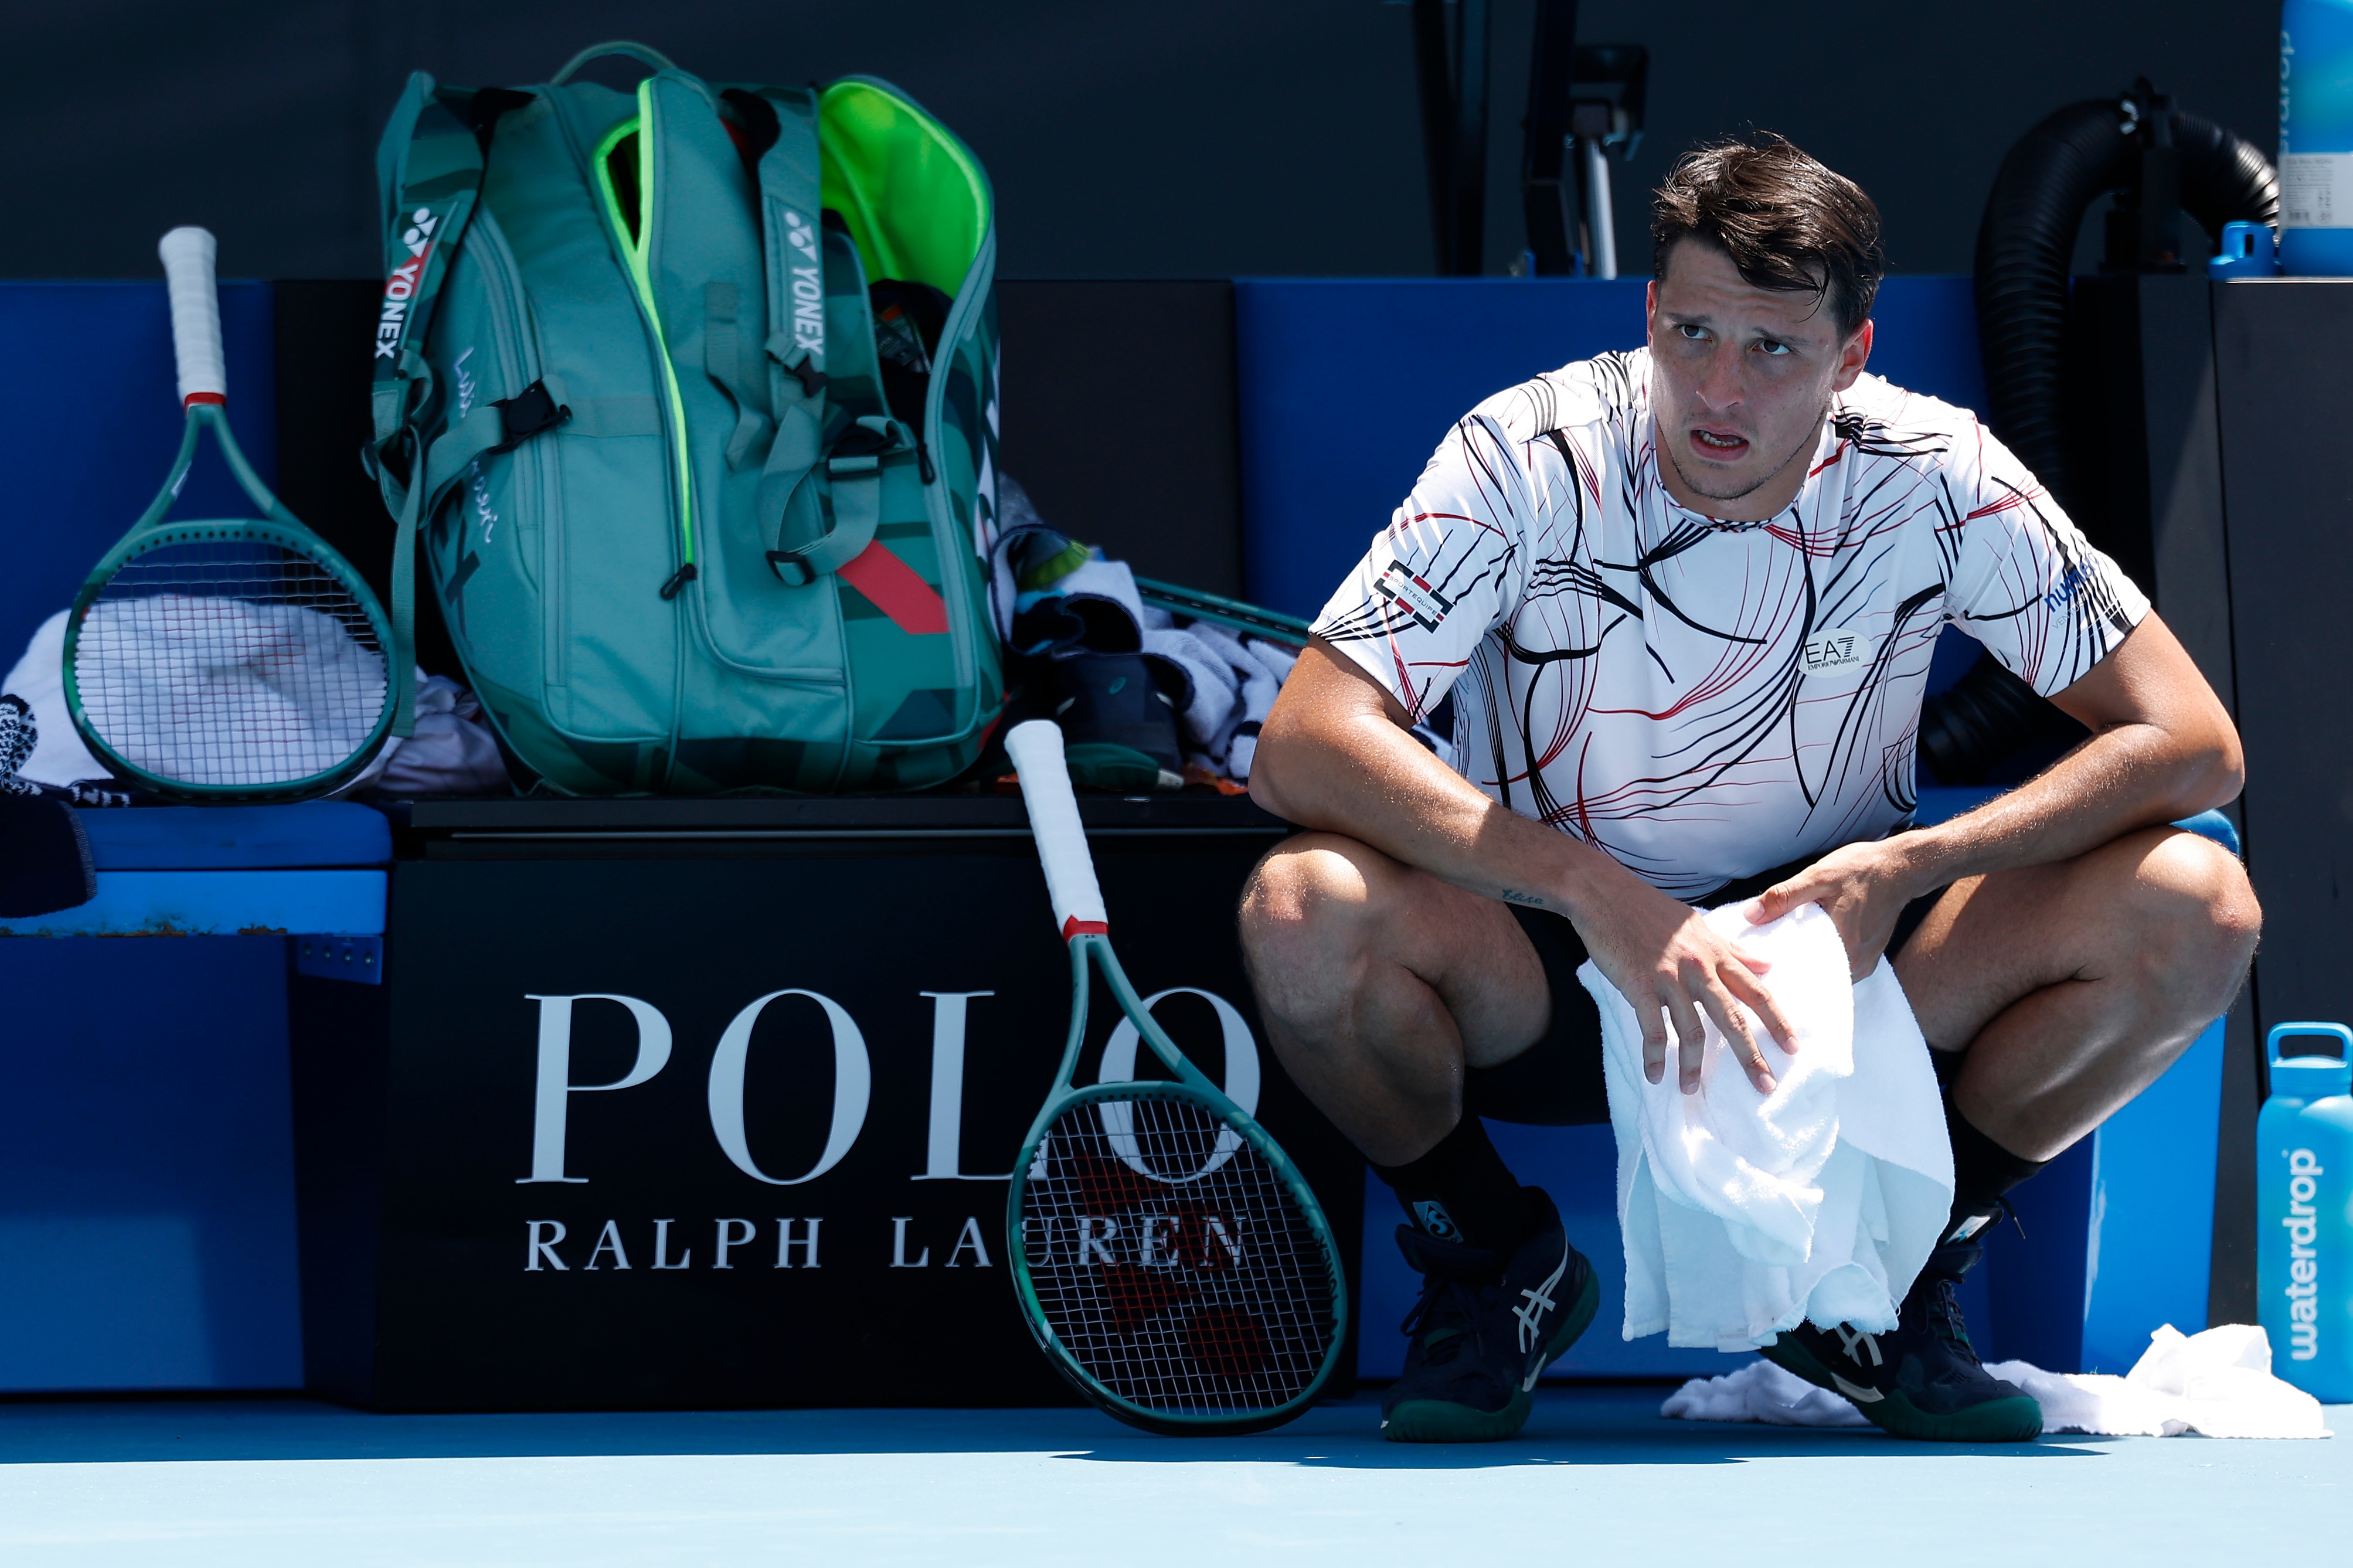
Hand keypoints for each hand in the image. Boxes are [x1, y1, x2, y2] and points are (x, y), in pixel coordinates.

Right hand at [1570, 866, 1796, 1095]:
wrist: (1604, 894)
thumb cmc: (1649, 909)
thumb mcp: (1698, 925)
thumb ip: (1733, 949)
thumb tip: (1768, 964)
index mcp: (1715, 953)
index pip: (1755, 991)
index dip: (1777, 1021)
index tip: (1793, 1049)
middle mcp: (1698, 968)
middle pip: (1732, 1018)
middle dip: (1751, 1056)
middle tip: (1765, 1087)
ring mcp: (1669, 978)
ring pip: (1691, 1031)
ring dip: (1692, 1066)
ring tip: (1691, 1090)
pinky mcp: (1639, 986)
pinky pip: (1651, 1030)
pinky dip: (1654, 1056)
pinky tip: (1654, 1075)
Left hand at [1744, 838, 1926, 979]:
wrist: (1900, 867)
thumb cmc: (1862, 869)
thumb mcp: (1818, 877)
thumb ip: (1784, 897)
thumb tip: (1751, 916)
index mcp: (1844, 949)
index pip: (1801, 972)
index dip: (1776, 969)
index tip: (1755, 963)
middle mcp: (1857, 964)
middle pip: (1812, 972)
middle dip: (1788, 964)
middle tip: (1760, 954)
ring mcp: (1865, 961)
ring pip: (1825, 967)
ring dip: (1805, 958)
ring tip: (1778, 946)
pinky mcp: (1868, 955)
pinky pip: (1837, 961)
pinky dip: (1821, 952)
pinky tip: (1805, 940)